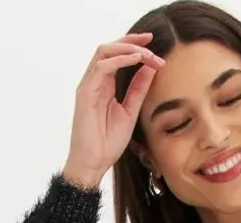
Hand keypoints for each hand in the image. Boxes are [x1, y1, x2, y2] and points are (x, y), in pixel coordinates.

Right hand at [62, 31, 165, 188]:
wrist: (93, 164)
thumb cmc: (107, 143)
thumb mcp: (130, 111)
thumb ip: (139, 89)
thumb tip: (152, 67)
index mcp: (105, 85)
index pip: (117, 56)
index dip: (135, 47)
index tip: (155, 46)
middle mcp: (94, 82)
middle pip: (110, 48)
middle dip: (131, 41)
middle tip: (151, 40)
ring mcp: (88, 86)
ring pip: (104, 52)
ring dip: (127, 49)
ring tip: (146, 54)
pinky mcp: (85, 93)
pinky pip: (102, 67)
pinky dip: (120, 60)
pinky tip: (136, 60)